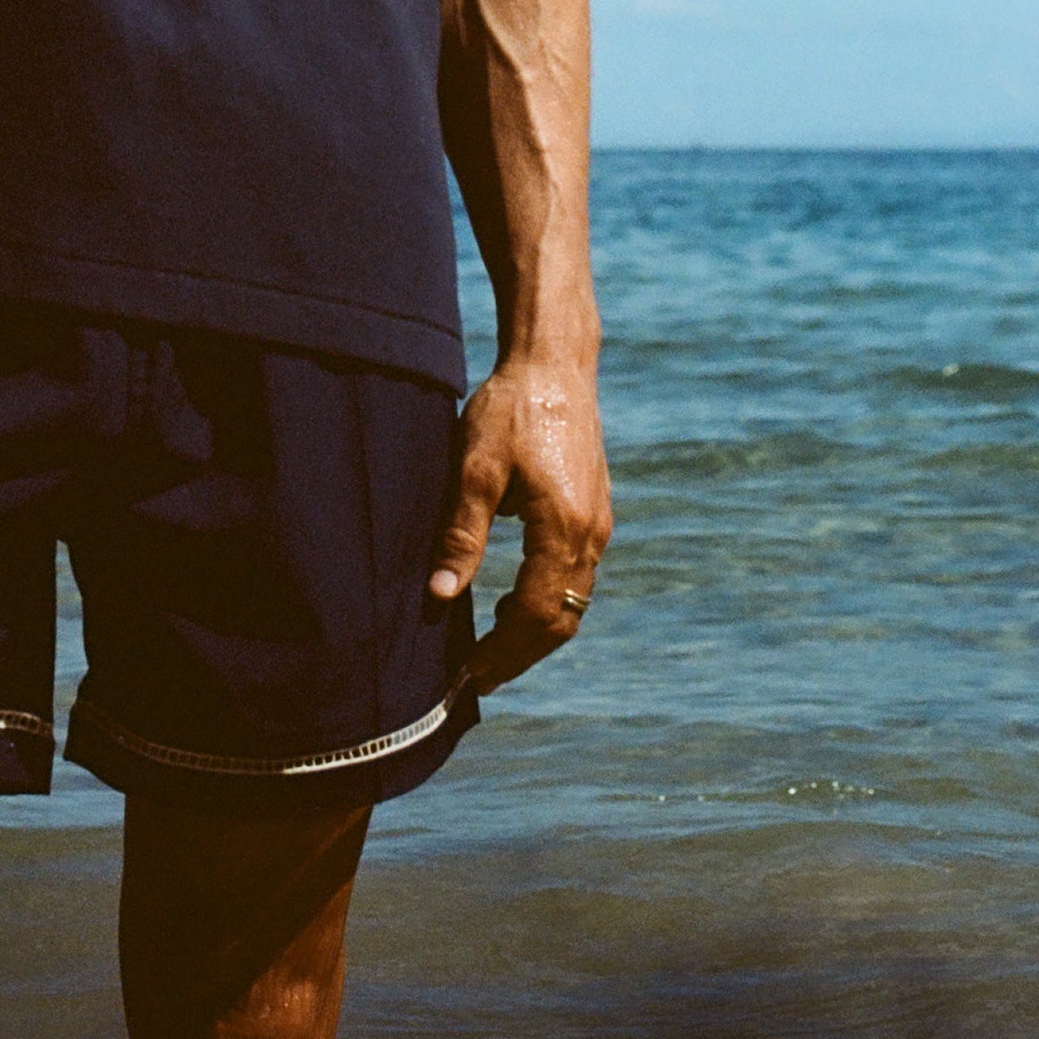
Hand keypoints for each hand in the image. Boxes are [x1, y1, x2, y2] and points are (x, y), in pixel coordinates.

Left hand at [428, 359, 610, 693]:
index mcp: (563, 528)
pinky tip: (514, 601)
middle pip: (561, 619)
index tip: (471, 675)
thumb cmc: (510, 409)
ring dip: (535, 630)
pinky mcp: (594, 511)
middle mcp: (590, 534)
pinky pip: (576, 577)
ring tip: (491, 646)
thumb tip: (440, 595)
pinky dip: (547, 602)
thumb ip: (461, 534)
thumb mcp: (474, 469)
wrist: (553, 363)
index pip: (536, 615)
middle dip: (521, 653)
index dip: (504, 652)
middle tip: (479, 675)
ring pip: (572, 601)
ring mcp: (598, 523)